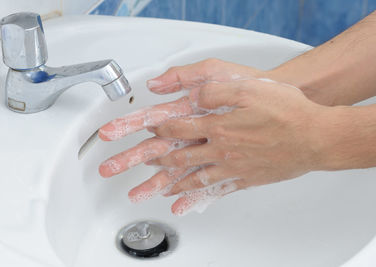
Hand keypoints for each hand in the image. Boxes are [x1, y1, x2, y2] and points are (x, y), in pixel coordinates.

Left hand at [98, 59, 328, 214]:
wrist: (315, 135)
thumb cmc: (285, 109)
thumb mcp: (248, 87)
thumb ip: (213, 91)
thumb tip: (189, 96)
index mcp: (217, 126)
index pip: (174, 127)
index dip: (151, 128)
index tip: (133, 131)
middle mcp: (219, 150)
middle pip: (173, 157)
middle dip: (142, 161)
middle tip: (121, 167)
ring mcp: (230, 167)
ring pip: (189, 177)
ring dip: (163, 184)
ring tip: (144, 192)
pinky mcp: (244, 178)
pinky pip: (213, 191)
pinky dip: (194, 199)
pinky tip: (182, 205)